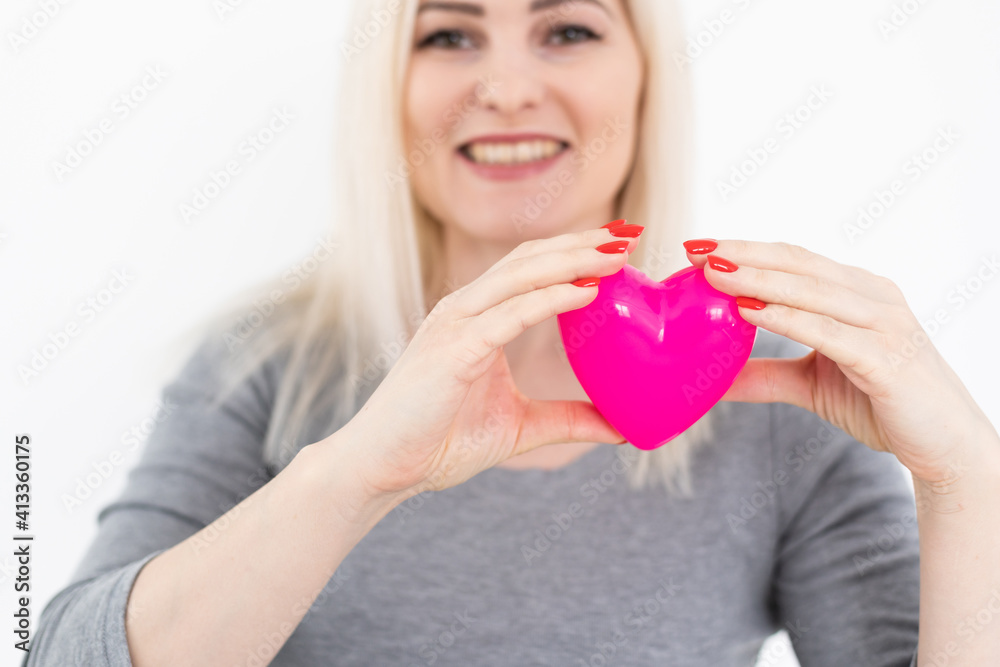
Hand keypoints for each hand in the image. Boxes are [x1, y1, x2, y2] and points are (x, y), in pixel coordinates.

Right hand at [329, 225, 642, 499]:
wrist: (382, 469)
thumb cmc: (438, 443)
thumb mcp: (520, 427)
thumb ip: (567, 420)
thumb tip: (621, 429)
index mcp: (476, 319)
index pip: (529, 269)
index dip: (573, 251)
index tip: (619, 245)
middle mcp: (464, 310)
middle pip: (529, 258)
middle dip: (581, 243)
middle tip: (630, 234)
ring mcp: (455, 324)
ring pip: (521, 275)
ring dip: (573, 259)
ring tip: (618, 254)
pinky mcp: (453, 349)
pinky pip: (510, 314)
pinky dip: (551, 298)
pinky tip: (588, 292)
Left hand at [683, 239, 994, 487]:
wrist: (946, 446)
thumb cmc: (882, 404)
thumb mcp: (811, 384)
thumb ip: (765, 375)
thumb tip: (715, 379)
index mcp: (856, 292)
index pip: (794, 260)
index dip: (747, 249)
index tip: (699, 246)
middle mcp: (872, 297)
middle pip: (798, 264)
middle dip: (744, 254)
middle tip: (695, 249)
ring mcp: (883, 324)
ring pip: (811, 291)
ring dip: (758, 279)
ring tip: (713, 273)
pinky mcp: (886, 358)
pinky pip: (828, 332)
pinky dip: (787, 318)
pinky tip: (750, 311)